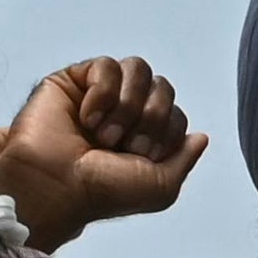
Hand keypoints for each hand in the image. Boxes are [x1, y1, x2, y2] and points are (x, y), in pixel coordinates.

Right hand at [0, 57, 207, 251]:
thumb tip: (200, 136)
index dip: (167, 132)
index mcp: (144, 136)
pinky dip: (103, 93)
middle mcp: (125, 113)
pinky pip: (106, 66)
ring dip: (128, 105)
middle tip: (125, 145)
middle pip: (163, 87)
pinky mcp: (74, 81)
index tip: (143, 156)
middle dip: (151, 118)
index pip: (176, 114)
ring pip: (139, 69)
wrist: (56, 184)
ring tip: (105, 133)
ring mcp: (100, 95)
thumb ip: (184, 159)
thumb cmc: (102, 191)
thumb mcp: (160, 188)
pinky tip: (88, 117)